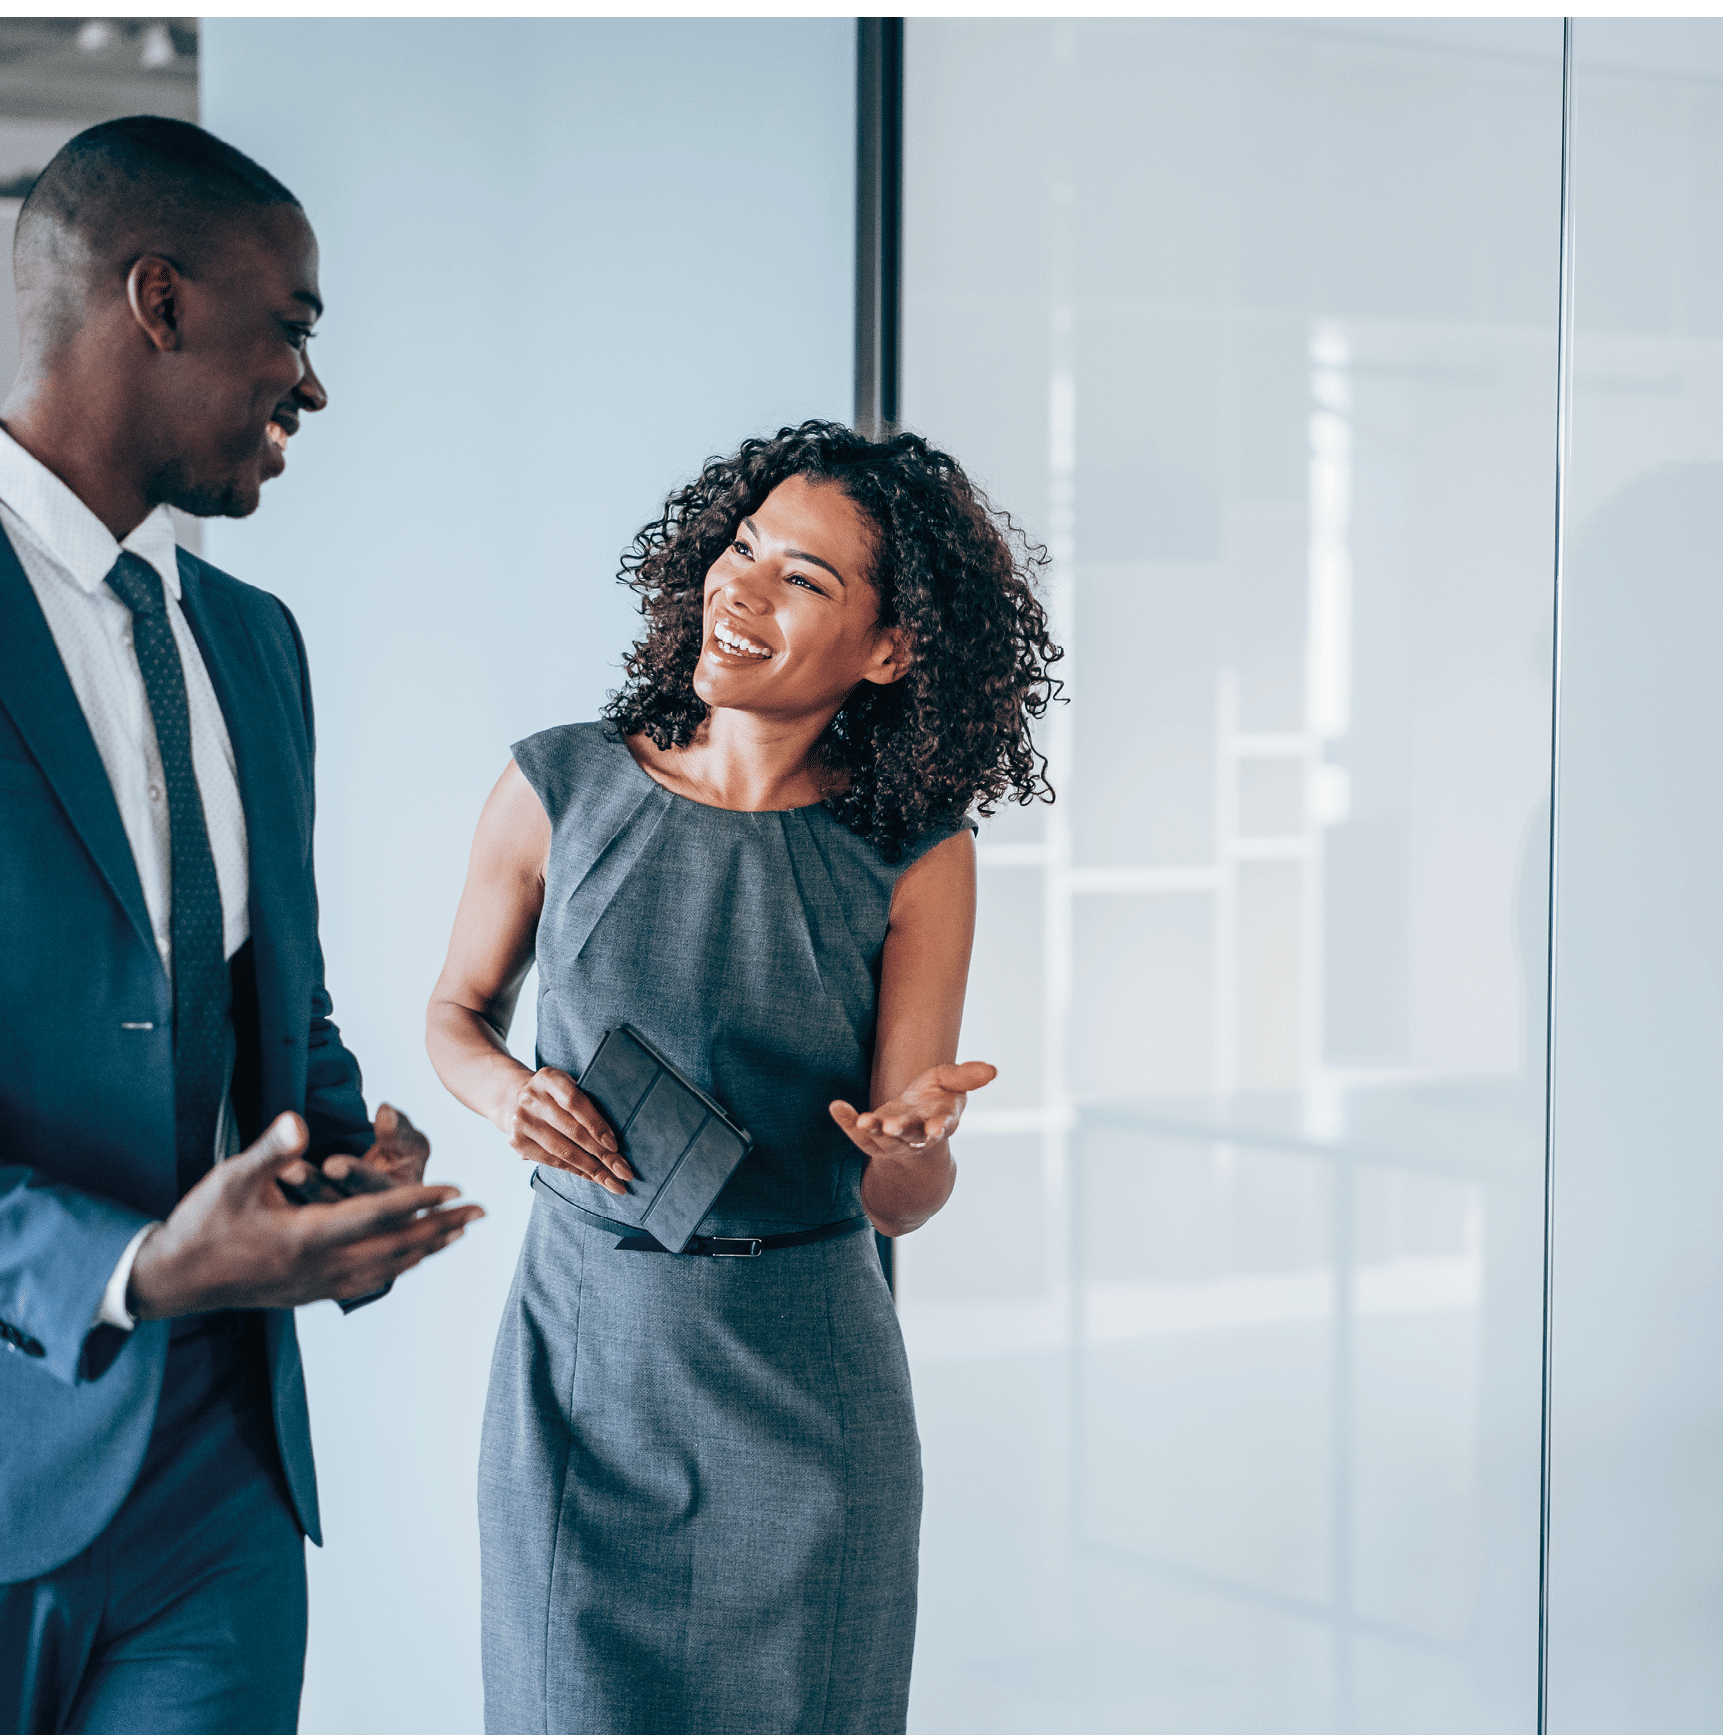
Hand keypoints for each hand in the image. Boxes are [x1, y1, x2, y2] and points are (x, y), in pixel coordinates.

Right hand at [128, 1112, 484, 1318]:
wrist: (172, 1281)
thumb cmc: (202, 1223)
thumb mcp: (231, 1177)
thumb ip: (272, 1149)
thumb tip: (299, 1122)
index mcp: (306, 1236)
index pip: (378, 1215)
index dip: (421, 1201)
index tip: (458, 1189)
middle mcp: (320, 1266)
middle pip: (397, 1248)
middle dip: (442, 1227)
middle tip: (481, 1212)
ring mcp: (316, 1285)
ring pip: (388, 1268)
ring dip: (427, 1249)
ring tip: (458, 1233)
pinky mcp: (309, 1293)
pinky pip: (369, 1280)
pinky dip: (399, 1266)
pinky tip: (409, 1258)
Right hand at [502, 1067, 632, 1196]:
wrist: (514, 1098)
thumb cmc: (555, 1094)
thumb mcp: (568, 1085)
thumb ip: (587, 1102)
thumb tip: (614, 1137)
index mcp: (548, 1078)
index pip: (575, 1102)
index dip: (596, 1124)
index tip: (615, 1145)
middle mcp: (531, 1099)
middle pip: (572, 1131)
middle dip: (602, 1155)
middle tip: (624, 1171)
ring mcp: (521, 1121)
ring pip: (563, 1151)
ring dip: (592, 1169)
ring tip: (613, 1182)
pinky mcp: (516, 1142)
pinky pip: (552, 1161)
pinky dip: (576, 1171)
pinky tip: (593, 1177)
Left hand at [829, 1061, 996, 1160]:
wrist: (915, 1124)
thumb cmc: (936, 1099)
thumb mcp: (952, 1084)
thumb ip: (967, 1077)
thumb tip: (992, 1070)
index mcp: (940, 1122)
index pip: (942, 1126)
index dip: (938, 1128)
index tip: (936, 1130)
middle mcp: (916, 1134)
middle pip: (908, 1135)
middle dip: (900, 1131)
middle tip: (891, 1127)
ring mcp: (892, 1139)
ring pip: (882, 1139)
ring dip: (873, 1130)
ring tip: (862, 1121)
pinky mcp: (872, 1137)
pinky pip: (857, 1132)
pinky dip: (846, 1120)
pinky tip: (836, 1105)